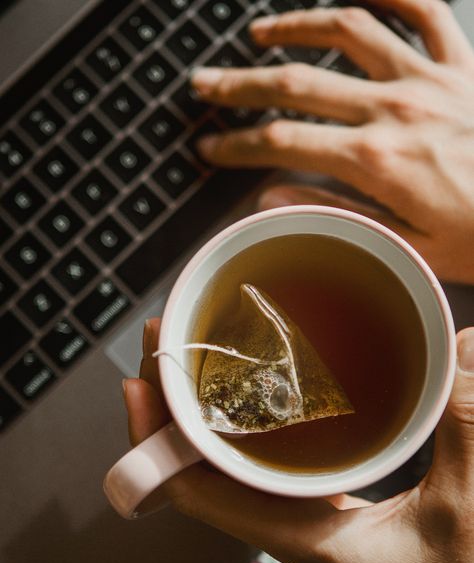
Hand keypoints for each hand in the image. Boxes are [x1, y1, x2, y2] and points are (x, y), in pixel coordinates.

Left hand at [123, 318, 473, 562]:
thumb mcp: (463, 505)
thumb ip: (466, 425)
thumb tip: (467, 343)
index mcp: (296, 532)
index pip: (193, 490)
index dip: (155, 440)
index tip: (137, 384)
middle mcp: (280, 518)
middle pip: (197, 459)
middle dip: (172, 399)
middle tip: (166, 335)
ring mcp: (292, 506)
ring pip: (223, 454)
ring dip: (201, 404)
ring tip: (191, 346)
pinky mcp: (310, 495)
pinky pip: (256, 454)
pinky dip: (241, 417)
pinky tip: (249, 382)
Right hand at [191, 0, 473, 284]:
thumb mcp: (399, 246)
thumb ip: (331, 212)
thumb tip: (271, 195)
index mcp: (376, 160)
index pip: (281, 143)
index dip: (234, 143)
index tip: (208, 146)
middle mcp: (396, 109)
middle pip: (297, 83)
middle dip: (240, 85)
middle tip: (204, 84)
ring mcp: (428, 80)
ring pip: (349, 32)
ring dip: (296, 25)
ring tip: (260, 32)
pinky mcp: (459, 66)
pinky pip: (423, 10)